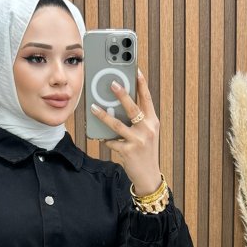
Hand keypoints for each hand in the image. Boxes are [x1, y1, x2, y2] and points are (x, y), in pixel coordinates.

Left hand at [90, 67, 161, 193]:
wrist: (148, 175)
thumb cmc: (145, 152)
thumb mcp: (147, 134)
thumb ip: (138, 121)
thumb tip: (118, 106)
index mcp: (153, 121)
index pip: (147, 99)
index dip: (141, 84)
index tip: (135, 70)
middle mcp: (147, 129)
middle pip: (133, 108)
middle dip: (122, 95)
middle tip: (112, 84)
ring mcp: (138, 140)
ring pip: (117, 124)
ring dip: (103, 115)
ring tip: (94, 108)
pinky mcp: (128, 151)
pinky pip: (112, 141)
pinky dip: (106, 139)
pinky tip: (101, 137)